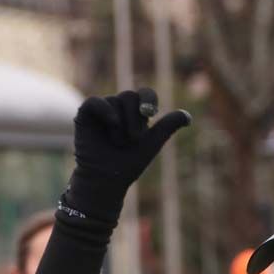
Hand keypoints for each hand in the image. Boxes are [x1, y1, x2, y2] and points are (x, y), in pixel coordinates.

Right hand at [67, 87, 191, 215]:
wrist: (108, 180)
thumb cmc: (129, 164)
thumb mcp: (152, 144)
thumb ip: (167, 127)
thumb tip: (188, 116)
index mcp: (135, 113)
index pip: (144, 94)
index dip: (149, 98)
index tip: (151, 112)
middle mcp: (118, 108)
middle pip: (130, 96)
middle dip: (135, 119)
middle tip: (133, 140)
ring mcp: (101, 111)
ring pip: (115, 101)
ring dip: (121, 125)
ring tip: (118, 143)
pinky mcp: (85, 115)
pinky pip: (95, 102)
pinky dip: (104, 110)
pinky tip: (112, 123)